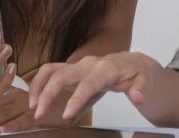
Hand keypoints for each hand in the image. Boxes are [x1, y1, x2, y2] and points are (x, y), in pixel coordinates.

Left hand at [0, 87, 69, 133]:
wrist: (72, 98)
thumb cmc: (44, 103)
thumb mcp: (19, 103)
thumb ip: (1, 108)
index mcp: (7, 93)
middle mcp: (14, 97)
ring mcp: (27, 105)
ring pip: (2, 114)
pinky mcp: (40, 114)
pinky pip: (25, 120)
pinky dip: (14, 125)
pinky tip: (2, 131)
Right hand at [29, 52, 158, 121]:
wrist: (131, 63)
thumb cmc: (136, 73)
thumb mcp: (144, 80)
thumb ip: (141, 88)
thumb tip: (137, 96)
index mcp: (106, 69)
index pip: (88, 83)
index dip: (77, 98)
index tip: (67, 115)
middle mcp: (88, 64)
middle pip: (62, 74)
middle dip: (48, 93)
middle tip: (39, 113)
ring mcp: (77, 65)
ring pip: (50, 70)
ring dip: (38, 86)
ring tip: (33, 107)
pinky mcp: (70, 69)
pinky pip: (49, 72)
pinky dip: (39, 83)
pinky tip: (35, 99)